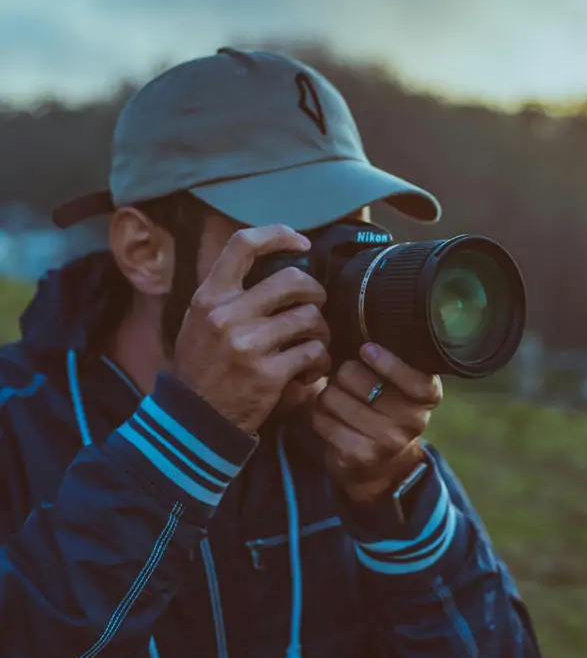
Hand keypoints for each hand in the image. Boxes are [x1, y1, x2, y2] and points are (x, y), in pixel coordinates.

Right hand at [173, 225, 330, 434]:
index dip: (278, 235)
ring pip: (310, 318)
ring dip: (321, 331)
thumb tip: (273, 265)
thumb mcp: (199, 322)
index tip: (302, 243)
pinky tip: (311, 370)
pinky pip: (314, 353)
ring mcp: (248, 344)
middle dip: (315, 292)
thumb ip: (229, 295)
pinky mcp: (268, 374)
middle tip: (316, 306)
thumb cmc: (203, 368)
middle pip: (293, 280)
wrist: (194, 423)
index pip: (243, 245)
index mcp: (209, 297)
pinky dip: (320, 361)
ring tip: (314, 343)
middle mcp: (226, 315)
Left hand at [312, 343, 442, 502]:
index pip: (414, 380)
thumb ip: (391, 358)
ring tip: (339, 399)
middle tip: (348, 379)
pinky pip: (322, 419)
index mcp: (428, 396)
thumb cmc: (386, 407)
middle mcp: (414, 421)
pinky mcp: (360, 456)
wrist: (384, 465)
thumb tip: (360, 327)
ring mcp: (387, 441)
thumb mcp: (401, 384)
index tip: (367, 349)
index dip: (387, 362)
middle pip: (356, 378)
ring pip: (333, 397)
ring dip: (328, 394)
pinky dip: (319, 414)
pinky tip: (330, 417)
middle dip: (344, 373)